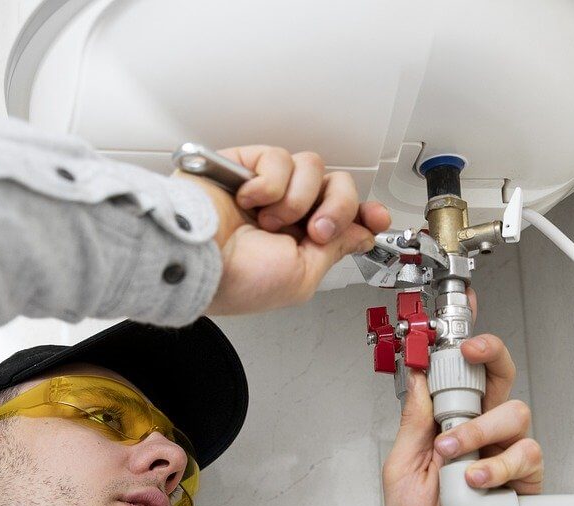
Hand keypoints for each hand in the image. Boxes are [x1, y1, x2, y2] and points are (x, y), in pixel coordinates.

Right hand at [181, 145, 391, 315]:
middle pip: (336, 185)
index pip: (343, 215)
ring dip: (297, 199)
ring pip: (311, 168)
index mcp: (300, 241)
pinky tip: (249, 201)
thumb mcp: (302, 276)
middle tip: (315, 230)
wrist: (197, 260)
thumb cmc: (237, 280)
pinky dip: (269, 183)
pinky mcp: (244, 165)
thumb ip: (335, 250)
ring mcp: (266, 187)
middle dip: (336, 208)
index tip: (376, 218)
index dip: (364, 213)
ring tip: (270, 220)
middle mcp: (286, 211)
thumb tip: (361, 234)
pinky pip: (279, 158)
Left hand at [382, 322, 543, 505]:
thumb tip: (416, 378)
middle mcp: (482, 435)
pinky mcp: (525, 485)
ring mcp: (505, 457)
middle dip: (492, 358)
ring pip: (516, 416)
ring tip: (456, 462)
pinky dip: (499, 468)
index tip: (459, 337)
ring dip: (481, 433)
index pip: (466, 376)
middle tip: (471, 355)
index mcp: (449, 425)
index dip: (470, 349)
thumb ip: (414, 422)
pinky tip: (478, 484)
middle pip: (503, 380)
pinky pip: (526, 458)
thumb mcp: (400, 467)